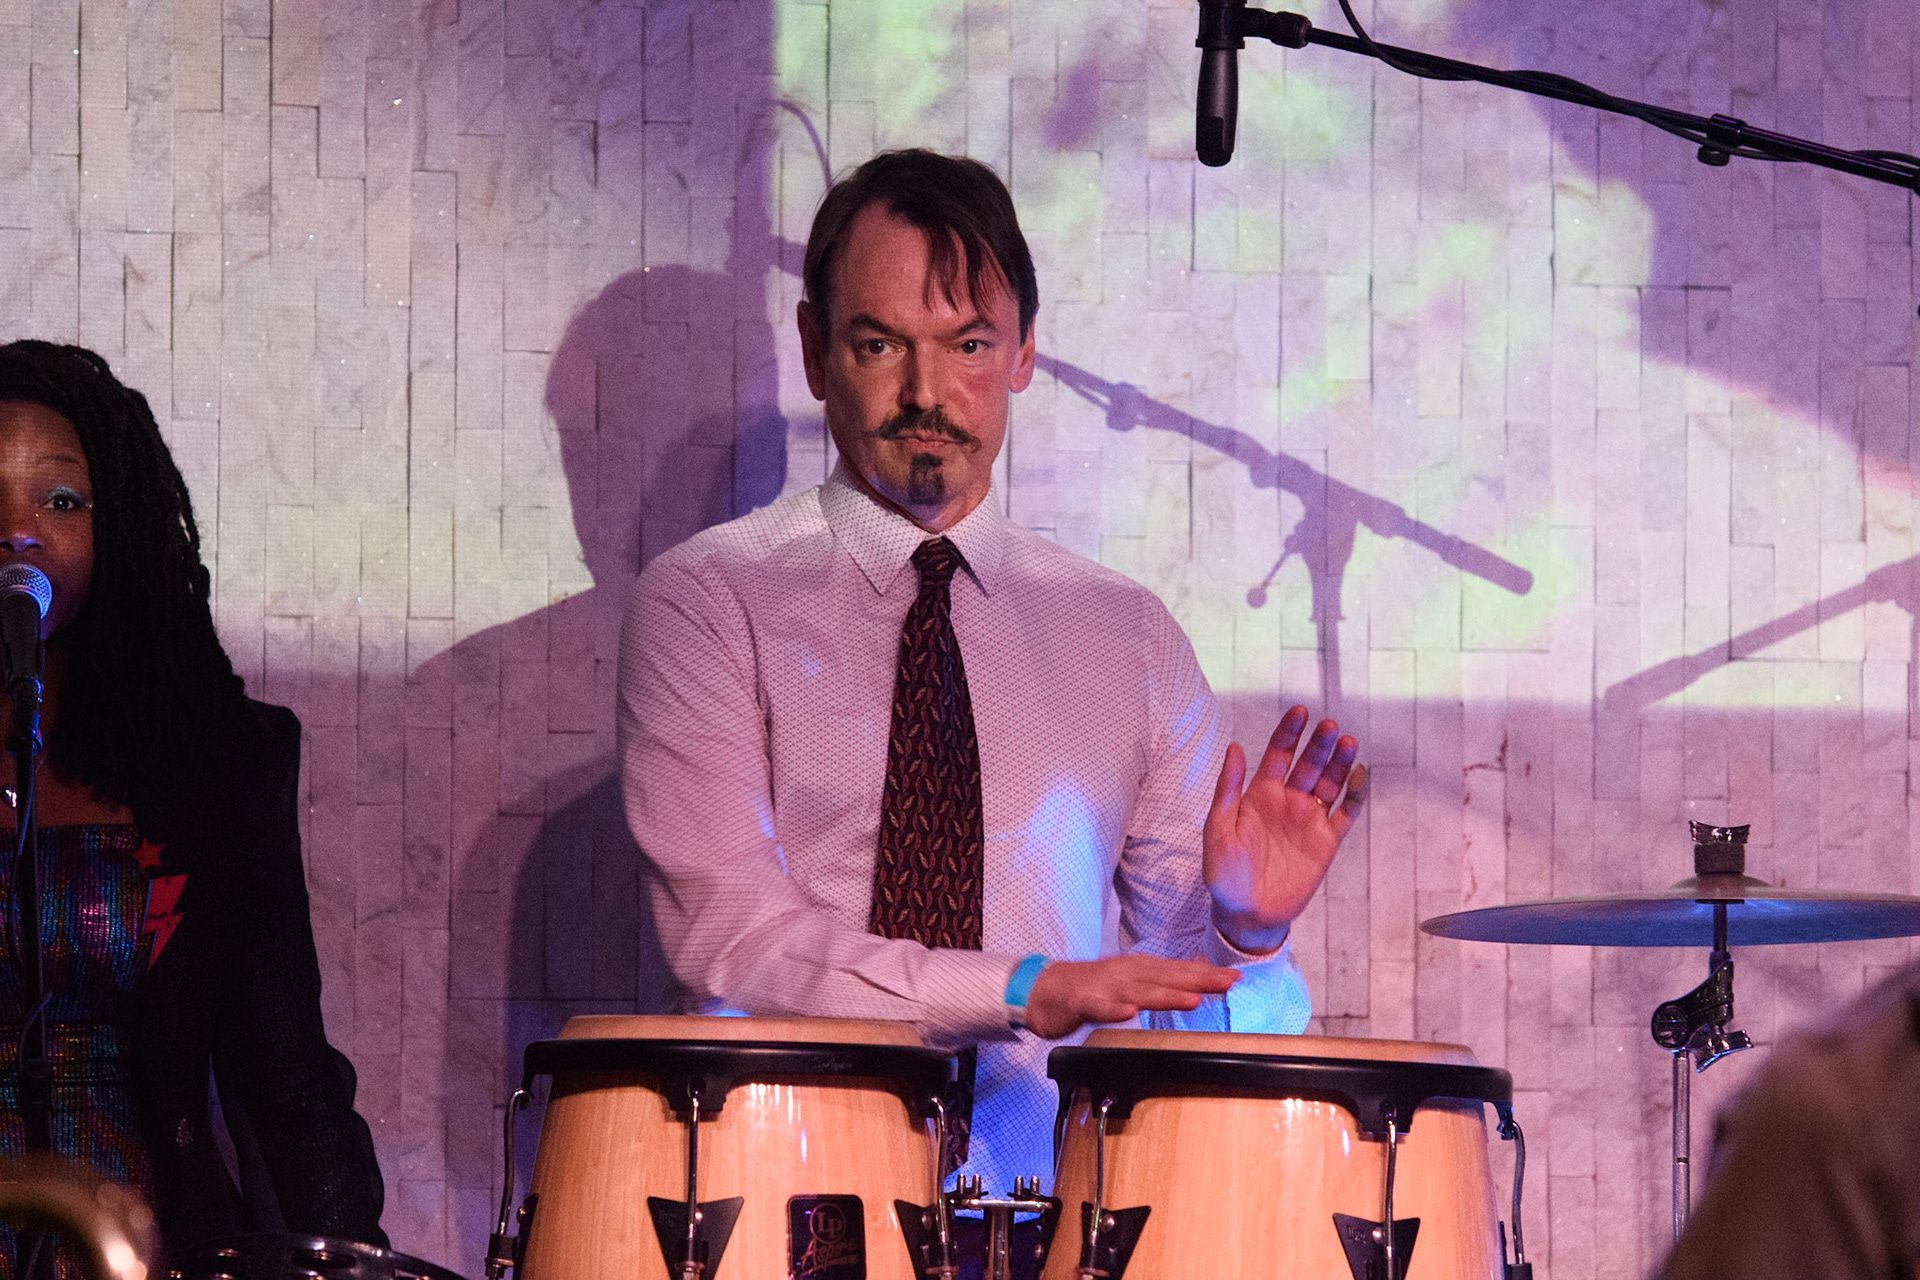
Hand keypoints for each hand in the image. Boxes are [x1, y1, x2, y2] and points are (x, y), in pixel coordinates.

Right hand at [1023, 954, 1240, 1038]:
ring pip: (1138, 992)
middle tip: (1227, 982)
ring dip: (1165, 995)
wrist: (1040, 989)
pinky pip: (1098, 1008)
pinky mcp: (1080, 1002)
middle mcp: (1124, 974)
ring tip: (1191, 999)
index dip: (1206, 974)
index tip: (1235, 977)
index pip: (1177, 971)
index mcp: (1137, 969)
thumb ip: (1161, 978)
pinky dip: (1114, 1010)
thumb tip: (1197, 971)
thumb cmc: (1088, 986)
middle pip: (1165, 978)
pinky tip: (1129, 1013)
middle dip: (1197, 980)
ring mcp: (1102, 987)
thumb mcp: (1129, 978)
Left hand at [1203, 705, 1367, 952]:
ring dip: (1340, 763)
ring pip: (1330, 783)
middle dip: (1320, 744)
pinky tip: (1361, 776)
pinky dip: (1356, 795)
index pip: (1278, 754)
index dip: (1289, 732)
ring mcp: (1309, 820)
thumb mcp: (1218, 828)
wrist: (1246, 913)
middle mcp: (1287, 801)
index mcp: (1260, 794)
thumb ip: (1228, 789)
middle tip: (1330, 726)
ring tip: (1349, 743)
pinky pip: (1346, 814)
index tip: (1300, 711)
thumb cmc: (1224, 873)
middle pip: (1309, 764)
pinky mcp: (1326, 842)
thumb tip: (1236, 747)